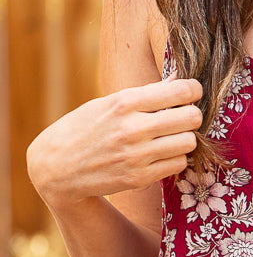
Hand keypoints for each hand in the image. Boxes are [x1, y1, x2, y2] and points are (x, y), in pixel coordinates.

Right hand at [27, 77, 202, 209]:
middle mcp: (132, 128)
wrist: (55, 168)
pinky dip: (176, 157)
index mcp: (124, 102)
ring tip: (172, 135)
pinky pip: (178, 164)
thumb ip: (146, 93)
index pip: (181, 91)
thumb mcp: (109, 102)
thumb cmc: (84, 127)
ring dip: (185, 137)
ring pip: (188, 142)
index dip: (194, 89)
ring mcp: (136, 155)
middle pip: (191, 117)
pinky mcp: (138, 178)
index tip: (192, 92)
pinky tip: (163, 153)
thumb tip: (180, 78)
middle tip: (184, 115)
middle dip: (193, 114)